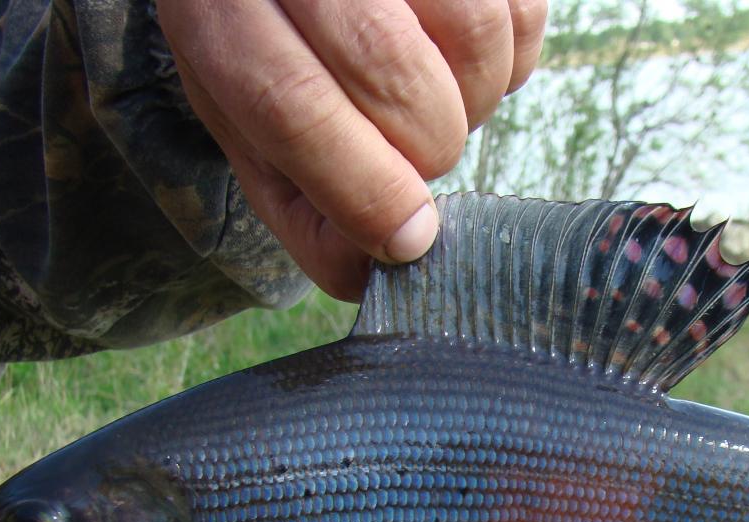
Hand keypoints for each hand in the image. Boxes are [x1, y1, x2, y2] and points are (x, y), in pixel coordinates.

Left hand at [155, 0, 546, 298]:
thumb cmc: (262, 32)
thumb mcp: (244, 116)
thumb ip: (298, 200)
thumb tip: (376, 269)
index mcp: (224, 15)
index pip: (294, 107)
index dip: (361, 189)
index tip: (408, 240)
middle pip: (394, 81)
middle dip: (425, 148)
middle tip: (413, 146)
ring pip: (473, 44)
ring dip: (475, 102)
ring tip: (436, 94)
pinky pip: (524, 14)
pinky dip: (511, 60)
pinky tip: (461, 56)